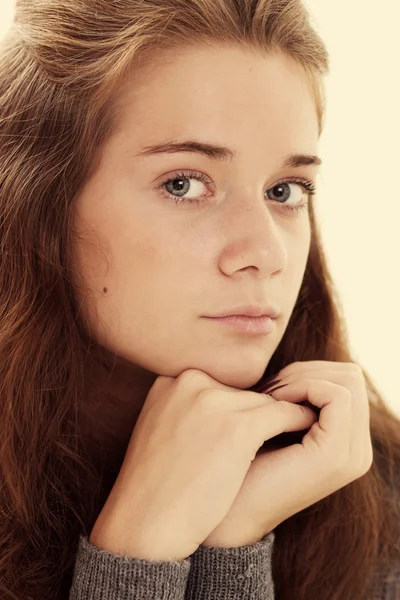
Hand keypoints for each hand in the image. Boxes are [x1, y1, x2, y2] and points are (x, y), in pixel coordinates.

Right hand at [89, 368, 316, 560]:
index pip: (216, 385)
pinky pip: (283, 414)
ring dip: (268, 425)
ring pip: (263, 403)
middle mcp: (192, 381)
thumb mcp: (159, 426)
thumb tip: (221, 402)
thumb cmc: (153, 485)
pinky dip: (295, 422)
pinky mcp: (239, 427)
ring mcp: (214, 402)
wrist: (143, 523)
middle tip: (248, 448)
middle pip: (239, 392)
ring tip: (270, 448)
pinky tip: (302, 431)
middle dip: (244, 420)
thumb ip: (185, 405)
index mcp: (171, 379)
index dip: (226, 413)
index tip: (230, 435)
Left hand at [202, 360, 372, 548]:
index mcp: (349, 443)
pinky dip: (304, 387)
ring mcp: (352, 454)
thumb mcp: (277, 423)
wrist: (227, 511)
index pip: (348, 379)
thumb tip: (300, 366)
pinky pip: (336, 395)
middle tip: (271, 387)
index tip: (272, 385)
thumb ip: (296, 399)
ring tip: (270, 395)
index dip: (309, 370)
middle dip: (308, 370)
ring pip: (347, 380)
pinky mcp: (336, 454)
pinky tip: (274, 402)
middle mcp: (358, 450)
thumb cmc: (242, 463)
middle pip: (351, 375)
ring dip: (304, 377)